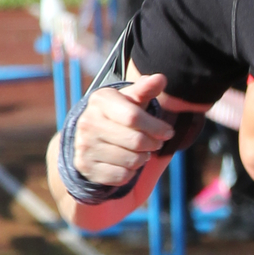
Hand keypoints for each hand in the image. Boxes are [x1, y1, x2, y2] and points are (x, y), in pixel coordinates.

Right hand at [72, 66, 172, 188]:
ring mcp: (84, 146)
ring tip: (140, 152)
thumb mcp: (130, 100)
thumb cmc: (118, 115)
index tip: (168, 132)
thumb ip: (146, 89)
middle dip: (152, 144)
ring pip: (131, 160)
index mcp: (100, 101)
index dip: (156, 127)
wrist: (89, 138)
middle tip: (155, 143)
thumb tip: (161, 78)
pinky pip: (121, 176)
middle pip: (136, 141)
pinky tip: (127, 162)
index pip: (134, 117)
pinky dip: (130, 172)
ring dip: (142, 158)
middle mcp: (88, 122)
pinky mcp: (86, 167)